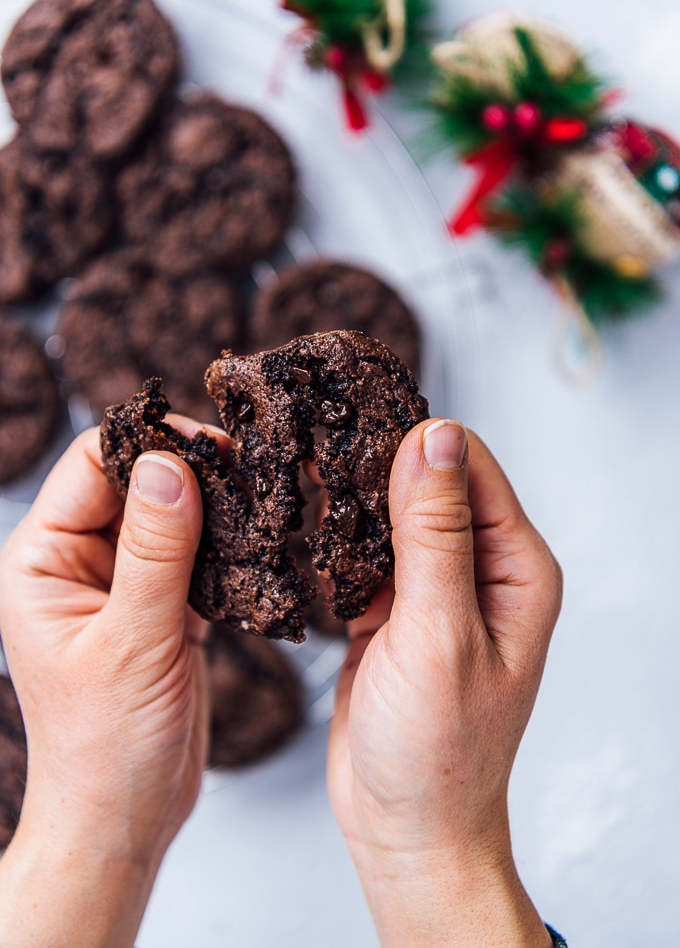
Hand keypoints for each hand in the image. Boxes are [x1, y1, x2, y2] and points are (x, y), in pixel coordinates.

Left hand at [0, 424, 207, 947]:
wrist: (124, 819)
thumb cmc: (105, 746)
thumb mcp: (132, 642)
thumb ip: (154, 551)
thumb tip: (170, 463)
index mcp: (43, 561)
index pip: (92, 466)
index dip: (149, 448)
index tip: (210, 448)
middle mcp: (78, 563)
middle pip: (135, 483)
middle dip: (189, 475)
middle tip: (245, 473)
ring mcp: (122, 584)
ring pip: (171, 516)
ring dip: (213, 510)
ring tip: (257, 504)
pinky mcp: (160, 606)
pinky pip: (194, 555)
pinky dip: (224, 548)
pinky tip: (254, 547)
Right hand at [328, 419, 561, 946]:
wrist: (406, 825)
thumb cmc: (440, 750)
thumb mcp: (439, 633)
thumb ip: (435, 534)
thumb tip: (435, 437)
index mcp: (517, 569)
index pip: (471, 467)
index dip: (415, 440)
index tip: (353, 420)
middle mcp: (483, 571)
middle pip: (430, 483)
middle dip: (375, 465)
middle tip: (313, 443)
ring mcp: (437, 589)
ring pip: (393, 515)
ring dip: (352, 501)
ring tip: (300, 477)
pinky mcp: (396, 609)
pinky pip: (368, 554)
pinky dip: (338, 542)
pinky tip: (305, 530)